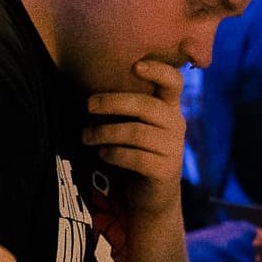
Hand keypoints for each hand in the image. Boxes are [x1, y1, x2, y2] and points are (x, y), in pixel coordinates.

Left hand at [85, 59, 185, 217]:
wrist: (151, 196)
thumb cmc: (136, 152)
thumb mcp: (134, 125)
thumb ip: (124, 108)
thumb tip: (89, 94)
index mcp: (170, 108)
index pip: (174, 82)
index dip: (159, 71)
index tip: (136, 66)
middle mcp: (176, 125)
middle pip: (146, 105)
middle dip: (113, 102)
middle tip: (88, 105)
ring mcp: (174, 148)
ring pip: (135, 132)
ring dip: (104, 132)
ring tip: (85, 136)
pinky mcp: (166, 171)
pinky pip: (134, 157)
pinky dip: (113, 153)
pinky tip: (102, 153)